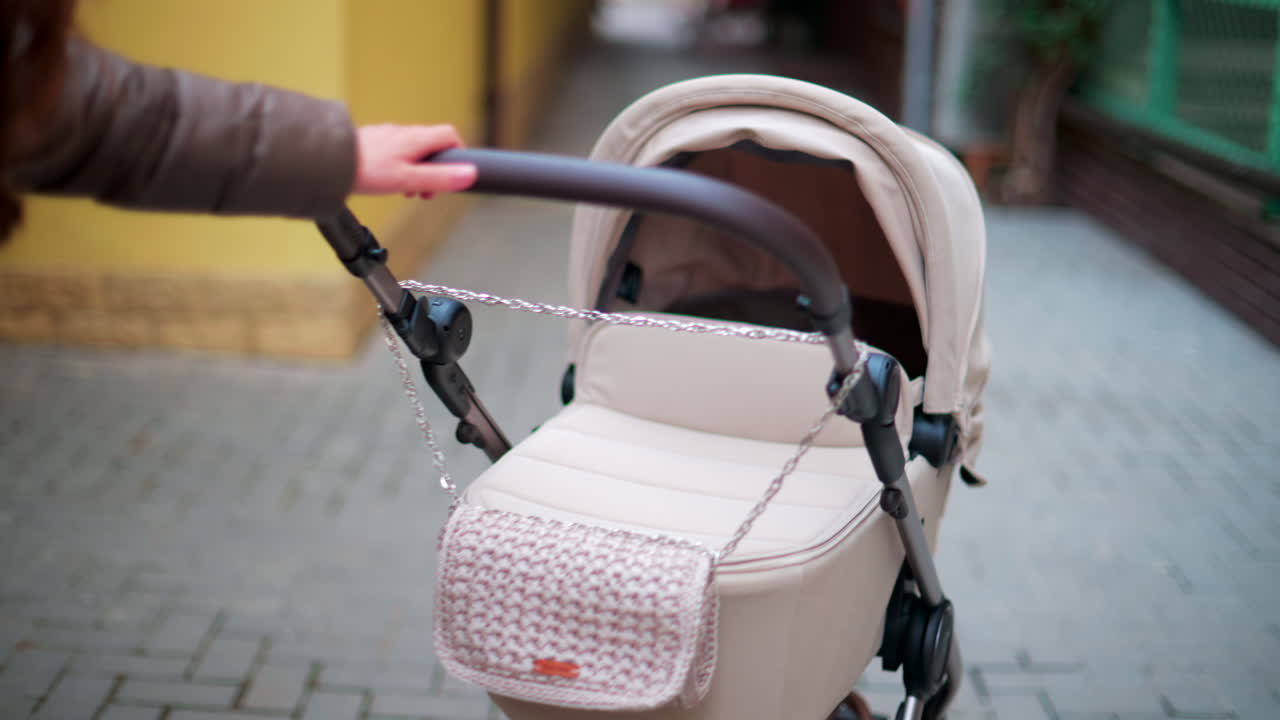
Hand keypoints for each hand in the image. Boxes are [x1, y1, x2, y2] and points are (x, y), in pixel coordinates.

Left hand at [353, 124, 476, 198]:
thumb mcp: (409, 179)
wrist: (328, 163)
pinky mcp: (372, 142)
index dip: (459, 153)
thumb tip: (470, 174)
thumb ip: (440, 178)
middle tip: (426, 192)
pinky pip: (395, 152)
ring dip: (417, 171)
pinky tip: (387, 182)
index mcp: (416, 138)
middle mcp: (402, 132)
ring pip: (413, 150)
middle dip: (435, 170)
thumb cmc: (365, 170)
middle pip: (432, 145)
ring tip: (407, 191)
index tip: (456, 174)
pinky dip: (400, 167)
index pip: (450, 135)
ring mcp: (386, 135)